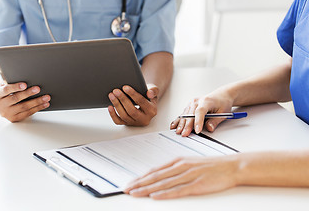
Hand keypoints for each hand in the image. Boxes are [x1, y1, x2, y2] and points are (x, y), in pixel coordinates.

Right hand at [0, 82, 50, 121]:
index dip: (15, 87)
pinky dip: (37, 108)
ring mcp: (6, 114)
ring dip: (36, 102)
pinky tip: (44, 104)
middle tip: (38, 89)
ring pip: (23, 107)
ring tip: (46, 97)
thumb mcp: (5, 86)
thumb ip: (10, 82)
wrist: (2, 105)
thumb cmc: (6, 92)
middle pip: (15, 98)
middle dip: (28, 93)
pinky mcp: (14, 119)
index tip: (25, 84)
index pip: (5, 90)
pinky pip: (27, 113)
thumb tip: (24, 77)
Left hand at [108, 84, 157, 125]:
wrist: (146, 103)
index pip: (141, 102)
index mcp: (151, 111)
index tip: (125, 87)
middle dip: (123, 100)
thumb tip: (149, 93)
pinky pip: (118, 121)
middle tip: (116, 91)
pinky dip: (113, 114)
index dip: (133, 94)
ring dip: (116, 105)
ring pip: (124, 116)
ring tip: (111, 95)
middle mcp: (144, 119)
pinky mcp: (127, 124)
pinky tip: (109, 106)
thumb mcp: (154, 91)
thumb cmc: (148, 96)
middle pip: (132, 111)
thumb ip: (154, 90)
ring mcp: (135, 122)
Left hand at [124, 156, 238, 198]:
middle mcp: (180, 167)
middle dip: (139, 183)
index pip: (155, 170)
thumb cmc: (211, 166)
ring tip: (135, 193)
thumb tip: (161, 175)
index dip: (141, 177)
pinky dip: (165, 193)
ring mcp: (188, 175)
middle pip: (155, 176)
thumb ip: (176, 169)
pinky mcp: (196, 185)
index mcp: (178, 161)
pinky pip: (178, 190)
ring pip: (163, 183)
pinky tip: (156, 196)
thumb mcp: (190, 163)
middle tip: (126, 189)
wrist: (231, 166)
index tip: (131, 183)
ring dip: (147, 189)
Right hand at [171, 88, 233, 135]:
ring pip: (185, 114)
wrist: (221, 95)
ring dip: (181, 124)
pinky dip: (178, 120)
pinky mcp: (189, 106)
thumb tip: (209, 128)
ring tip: (178, 132)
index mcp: (206, 101)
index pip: (200, 111)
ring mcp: (192, 103)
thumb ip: (215, 121)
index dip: (198, 121)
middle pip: (190, 114)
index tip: (197, 130)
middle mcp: (197, 101)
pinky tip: (174, 126)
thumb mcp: (224, 113)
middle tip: (185, 134)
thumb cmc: (223, 103)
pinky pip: (183, 114)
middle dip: (187, 125)